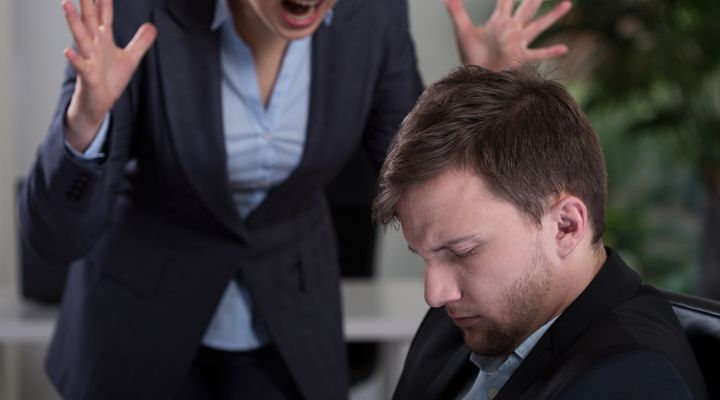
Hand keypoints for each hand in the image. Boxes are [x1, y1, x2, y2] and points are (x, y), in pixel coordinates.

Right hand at [62, 0, 155, 150]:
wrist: (99, 102)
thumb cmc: (110, 80)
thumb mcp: (130, 59)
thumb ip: (140, 42)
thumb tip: (152, 26)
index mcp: (104, 40)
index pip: (104, 15)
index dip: (104, 0)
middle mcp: (94, 46)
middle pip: (90, 20)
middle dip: (86, 3)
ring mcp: (88, 59)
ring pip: (80, 38)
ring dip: (74, 22)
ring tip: (67, 5)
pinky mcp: (87, 76)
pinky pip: (80, 66)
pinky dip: (74, 59)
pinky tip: (67, 51)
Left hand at [445, 0, 570, 70]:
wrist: (475, 75)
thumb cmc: (470, 54)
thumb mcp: (463, 30)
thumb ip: (457, 12)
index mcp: (499, 20)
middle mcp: (512, 29)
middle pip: (527, 7)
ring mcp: (518, 42)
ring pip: (538, 26)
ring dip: (552, 16)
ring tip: (567, 4)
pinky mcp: (520, 57)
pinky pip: (538, 54)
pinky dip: (551, 52)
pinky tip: (564, 48)